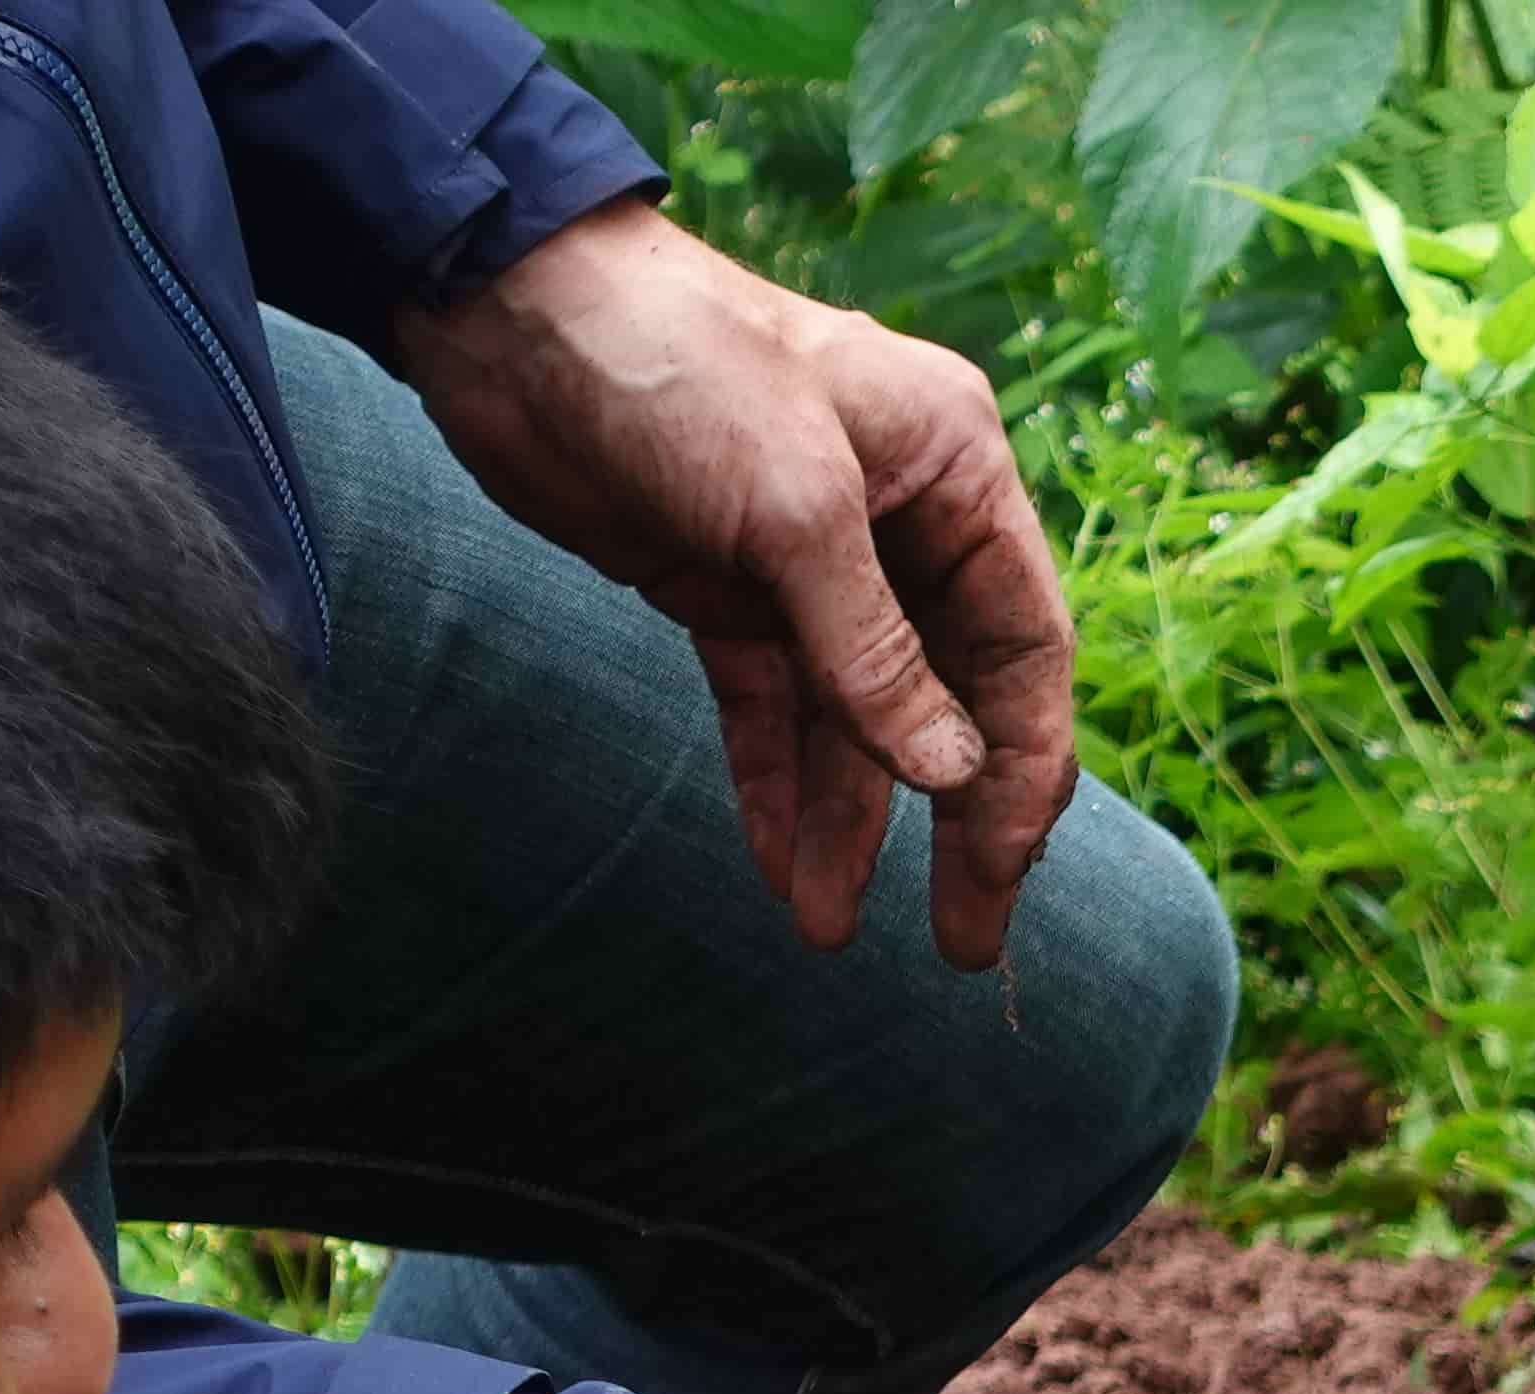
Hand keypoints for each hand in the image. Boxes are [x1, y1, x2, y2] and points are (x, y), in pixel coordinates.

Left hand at [397, 200, 1073, 966]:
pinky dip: (773, 781)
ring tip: (827, 927)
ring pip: (855, 719)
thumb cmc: (679, 365)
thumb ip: (875, 650)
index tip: (1001, 871)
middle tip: (963, 940)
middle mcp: (903, 522)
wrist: (510, 310)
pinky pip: (770, 705)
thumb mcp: (794, 509)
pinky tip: (777, 865)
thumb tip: (950, 776)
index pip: (1023, 648)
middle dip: (952, 822)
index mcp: (959, 476)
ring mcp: (811, 561)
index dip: (1023, 767)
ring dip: (847, 821)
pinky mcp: (726, 587)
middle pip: (952, 698)